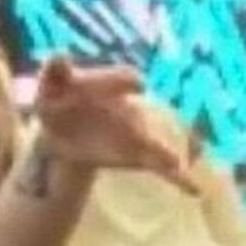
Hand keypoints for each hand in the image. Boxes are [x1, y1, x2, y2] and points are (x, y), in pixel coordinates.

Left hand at [34, 57, 196, 193]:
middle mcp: (129, 108)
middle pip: (145, 114)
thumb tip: (57, 55)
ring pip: (156, 143)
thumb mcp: (50, 85)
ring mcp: (135, 133)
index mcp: (111, 85)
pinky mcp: (136, 155)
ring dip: (166, 154)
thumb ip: (54, 70)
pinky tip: (195, 189)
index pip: (124, 79)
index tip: (138, 84)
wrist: (60, 129)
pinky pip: (160, 167)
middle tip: (161, 130)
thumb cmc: (57, 99)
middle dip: (148, 123)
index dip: (126, 82)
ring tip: (177, 164)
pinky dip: (178, 179)